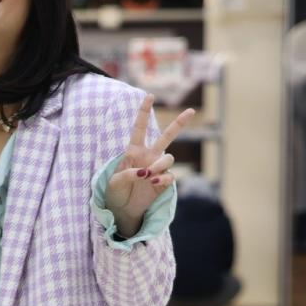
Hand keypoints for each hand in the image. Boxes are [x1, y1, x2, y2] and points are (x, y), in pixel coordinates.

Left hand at [105, 94, 194, 237]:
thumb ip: (128, 174)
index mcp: (133, 151)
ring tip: (149, 175)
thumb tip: (146, 172)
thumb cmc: (115, 192)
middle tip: (191, 111)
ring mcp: (157, 168)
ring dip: (160, 164)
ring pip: (168, 157)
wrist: (122, 210)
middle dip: (179, 123)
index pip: (139, 128)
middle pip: (166, 136)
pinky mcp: (164, 181)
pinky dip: (164, 177)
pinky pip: (170, 175)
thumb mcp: (114, 181)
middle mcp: (148, 156)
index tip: (150, 96)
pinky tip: (154, 181)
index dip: (144, 112)